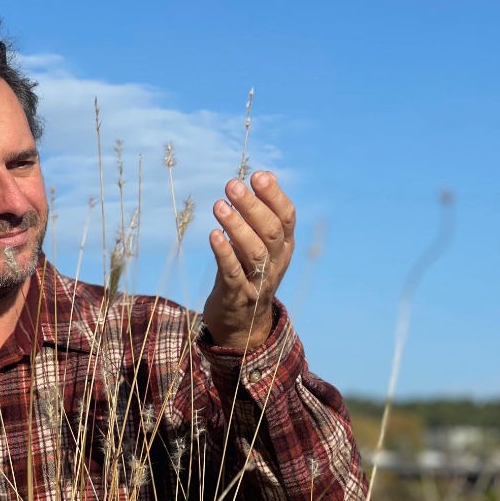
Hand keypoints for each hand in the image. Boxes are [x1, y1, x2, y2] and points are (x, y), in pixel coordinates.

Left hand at [202, 171, 295, 349]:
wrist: (243, 325)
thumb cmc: (248, 273)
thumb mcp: (260, 245)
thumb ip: (262, 214)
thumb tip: (264, 175)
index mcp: (284, 247)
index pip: (286, 218)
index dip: (274, 196)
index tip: (258, 175)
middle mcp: (276, 263)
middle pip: (269, 232)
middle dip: (252, 206)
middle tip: (233, 185)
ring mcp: (258, 281)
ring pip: (254, 252)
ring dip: (237, 227)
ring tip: (219, 205)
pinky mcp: (237, 296)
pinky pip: (232, 273)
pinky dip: (224, 253)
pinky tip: (213, 235)